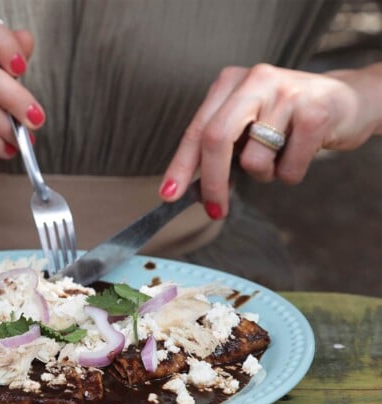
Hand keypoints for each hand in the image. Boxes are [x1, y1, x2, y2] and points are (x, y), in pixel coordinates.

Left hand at [159, 63, 381, 218]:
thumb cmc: (288, 119)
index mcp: (230, 82)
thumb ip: (221, 149)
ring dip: (264, 174)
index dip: (180, 165)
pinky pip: (287, 169)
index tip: (168, 195)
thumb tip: (192, 189)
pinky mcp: (316, 112)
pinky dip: (290, 173)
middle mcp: (255, 80)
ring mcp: (287, 93)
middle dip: (211, 183)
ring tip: (281, 154)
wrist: (349, 100)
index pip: (196, 129)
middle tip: (214, 209)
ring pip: (253, 161)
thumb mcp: (248, 124)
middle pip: (216, 140)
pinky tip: (304, 151)